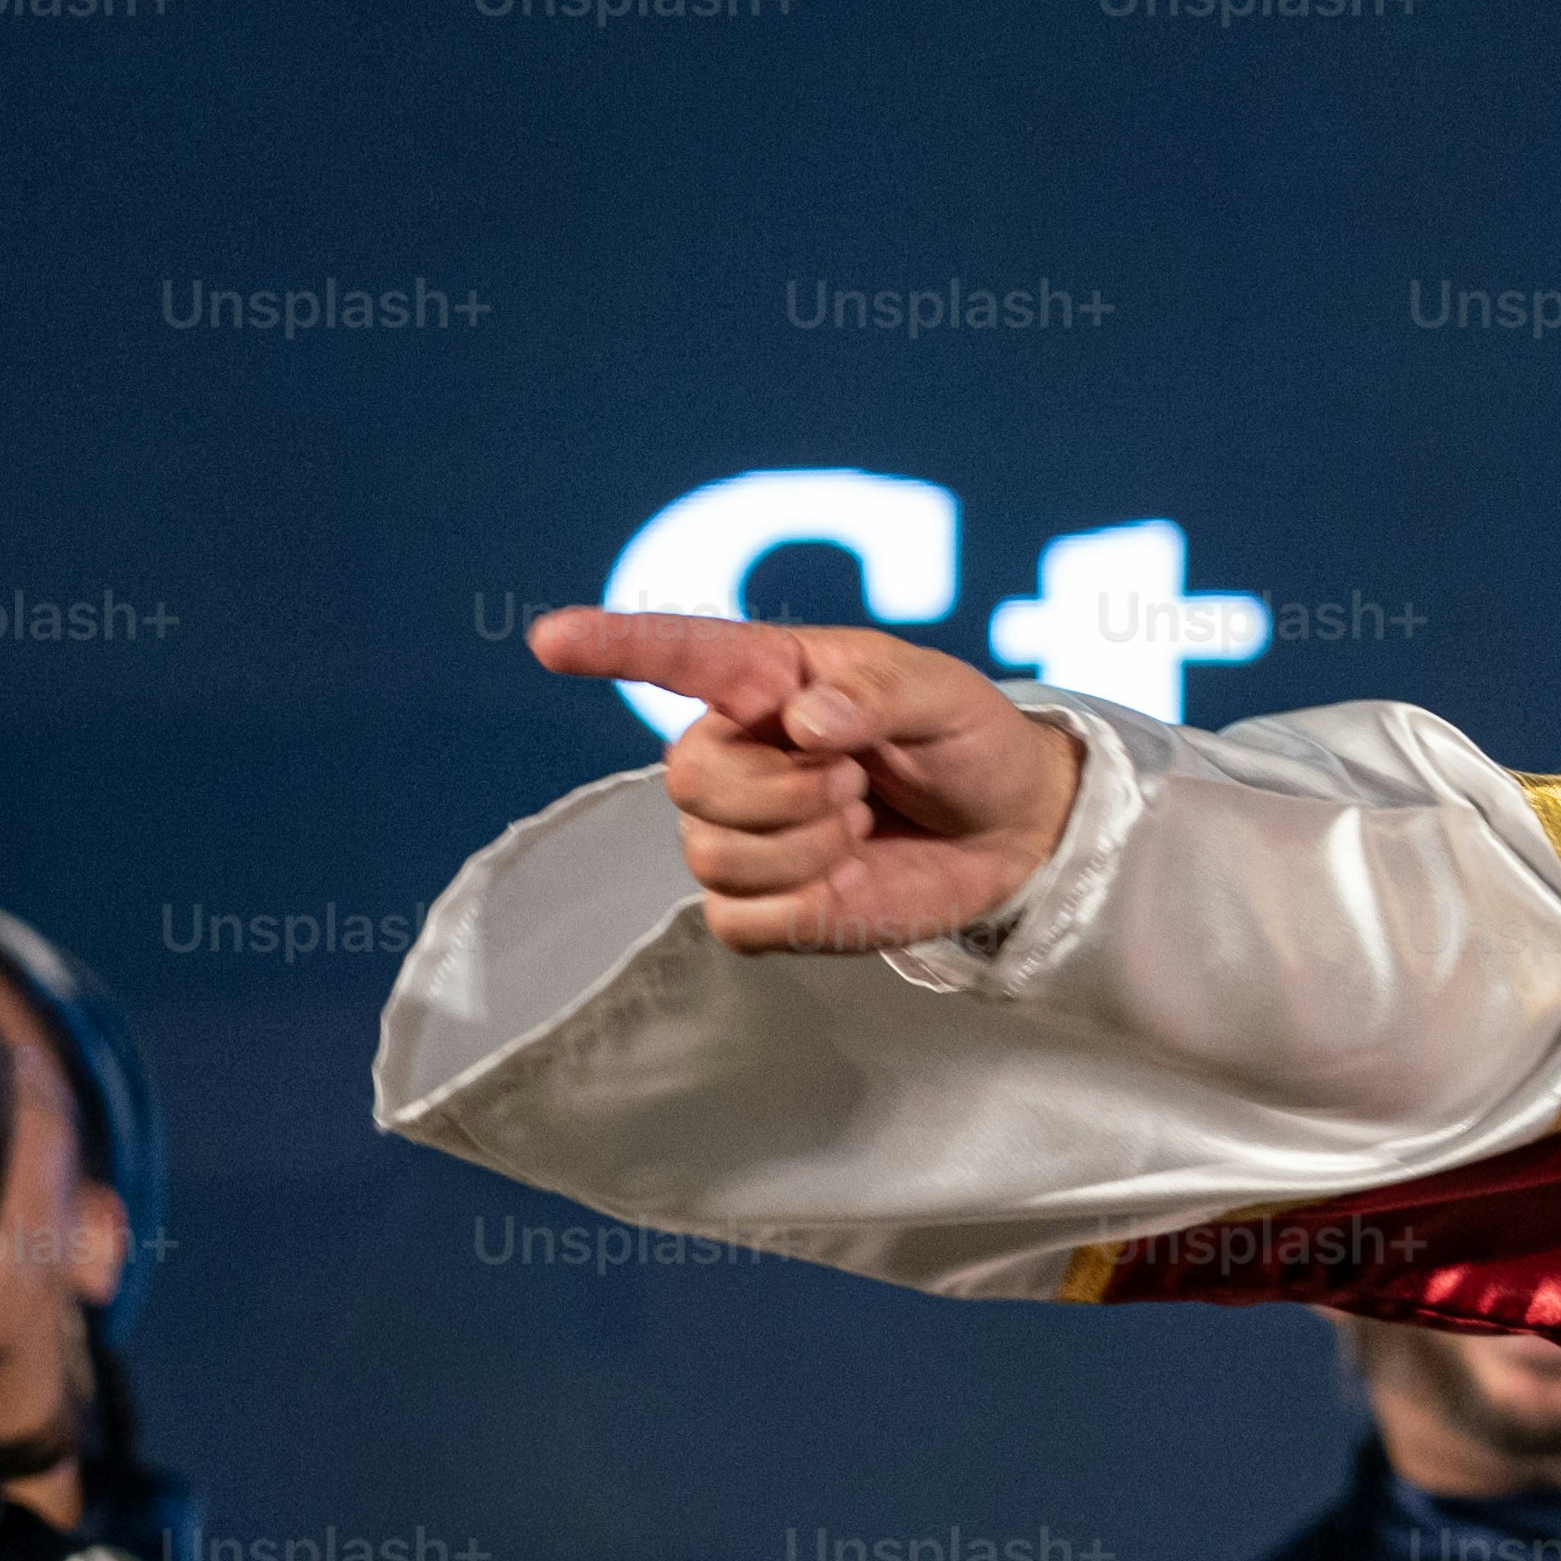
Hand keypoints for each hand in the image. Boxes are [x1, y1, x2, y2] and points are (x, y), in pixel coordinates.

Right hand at [527, 611, 1087, 958]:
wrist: (1011, 827)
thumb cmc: (965, 740)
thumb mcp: (939, 694)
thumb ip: (876, 694)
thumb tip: (804, 720)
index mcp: (767, 679)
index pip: (675, 656)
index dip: (611, 648)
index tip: (549, 640)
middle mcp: (735, 752)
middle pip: (689, 781)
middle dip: (787, 791)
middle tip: (858, 782)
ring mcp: (741, 831)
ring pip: (712, 855)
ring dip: (807, 847)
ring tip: (861, 824)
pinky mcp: (764, 906)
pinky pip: (736, 920)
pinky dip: (804, 908)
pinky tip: (849, 879)